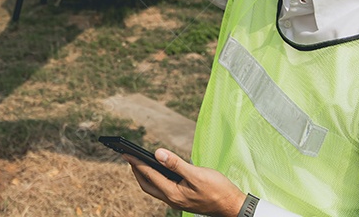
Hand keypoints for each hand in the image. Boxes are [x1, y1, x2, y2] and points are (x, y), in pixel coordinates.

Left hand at [123, 149, 245, 216]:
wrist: (232, 206)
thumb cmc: (218, 190)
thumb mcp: (197, 174)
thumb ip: (176, 164)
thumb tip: (157, 153)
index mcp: (173, 193)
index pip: (149, 175)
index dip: (136, 163)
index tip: (126, 153)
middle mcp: (172, 199)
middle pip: (147, 184)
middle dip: (136, 170)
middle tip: (128, 156)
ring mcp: (177, 201)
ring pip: (154, 188)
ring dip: (145, 175)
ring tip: (139, 162)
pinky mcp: (182, 199)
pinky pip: (162, 188)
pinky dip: (156, 179)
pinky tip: (159, 170)